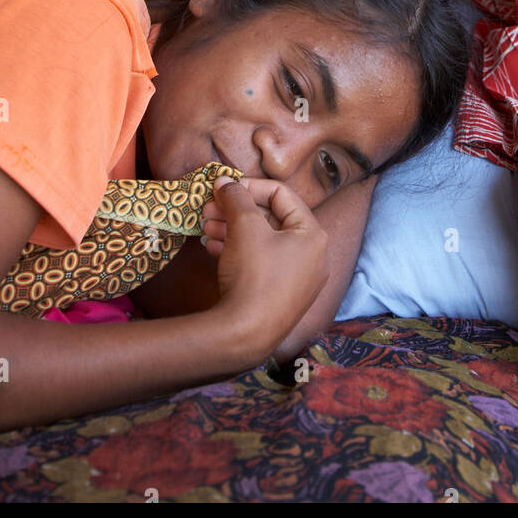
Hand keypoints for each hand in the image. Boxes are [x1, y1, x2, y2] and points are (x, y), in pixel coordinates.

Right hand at [201, 176, 328, 357]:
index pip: (281, 195)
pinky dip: (237, 251)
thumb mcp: (244, 227)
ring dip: (231, 229)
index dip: (249, 186)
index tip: (223, 188)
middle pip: (270, 219)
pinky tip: (211, 247)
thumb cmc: (253, 275)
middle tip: (208, 207)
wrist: (245, 336)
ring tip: (205, 226)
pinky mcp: (279, 297)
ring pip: (261, 242)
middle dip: (236, 211)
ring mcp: (297, 280)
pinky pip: (259, 263)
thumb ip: (236, 197)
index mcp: (313, 235)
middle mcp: (312, 257)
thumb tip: (225, 180)